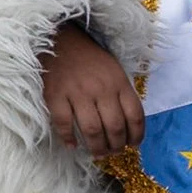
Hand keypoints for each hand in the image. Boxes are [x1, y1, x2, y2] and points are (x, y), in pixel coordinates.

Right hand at [40, 22, 144, 156]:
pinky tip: (72, 145)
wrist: (59, 39)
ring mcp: (77, 93)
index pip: (135, 116)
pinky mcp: (55, 95)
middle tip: (113, 152)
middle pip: (114, 127)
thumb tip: (127, 124)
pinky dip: (68, 138)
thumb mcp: (114, 71)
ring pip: (91, 129)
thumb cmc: (89, 58)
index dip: (136, 135)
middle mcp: (100, 89)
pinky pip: (63, 123)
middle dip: (116, 145)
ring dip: (96, 147)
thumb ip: (121, 94)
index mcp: (118, 82)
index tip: (133, 145)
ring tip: (97, 153)